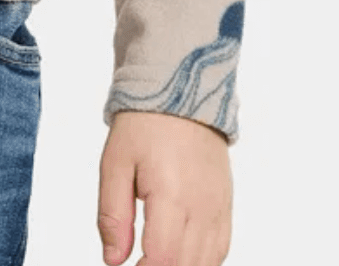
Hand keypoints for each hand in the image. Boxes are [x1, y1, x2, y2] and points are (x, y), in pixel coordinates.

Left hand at [97, 111, 232, 265]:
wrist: (180, 91)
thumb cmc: (143, 125)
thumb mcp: (114, 164)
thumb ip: (113, 216)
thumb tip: (112, 260)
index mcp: (171, 194)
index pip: (163, 257)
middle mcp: (202, 205)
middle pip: (187, 265)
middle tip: (139, 263)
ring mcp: (218, 206)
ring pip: (208, 261)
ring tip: (157, 259)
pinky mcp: (226, 204)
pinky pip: (221, 247)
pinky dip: (203, 261)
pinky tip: (183, 258)